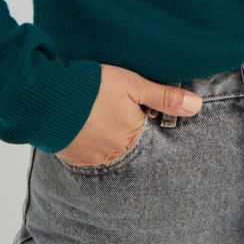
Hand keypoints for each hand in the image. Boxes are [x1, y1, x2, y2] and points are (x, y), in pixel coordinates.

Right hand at [53, 63, 203, 166]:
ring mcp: (92, 158)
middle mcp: (115, 154)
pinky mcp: (72, 158)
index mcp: (134, 137)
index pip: (152, 134)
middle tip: (115, 109)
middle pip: (131, 142)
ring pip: (109, 148)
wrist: (47, 98)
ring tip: (100, 114)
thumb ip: (165, 97)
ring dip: (108, 134)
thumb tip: (196, 107)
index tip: (142, 108)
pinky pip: (89, 152)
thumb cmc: (93, 88)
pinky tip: (85, 124)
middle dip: (127, 128)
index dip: (149, 118)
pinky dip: (90, 140)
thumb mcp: (134, 85)